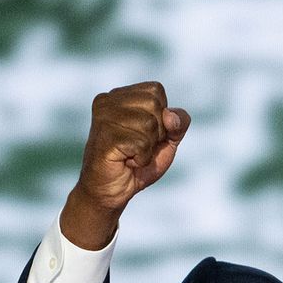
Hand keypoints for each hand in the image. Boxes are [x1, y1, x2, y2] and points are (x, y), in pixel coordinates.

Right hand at [61, 81, 190, 248]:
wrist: (112, 192)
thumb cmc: (138, 162)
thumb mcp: (167, 139)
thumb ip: (179, 122)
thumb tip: (170, 116)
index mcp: (120, 95)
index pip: (156, 91)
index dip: (161, 117)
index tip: (144, 134)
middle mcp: (108, 100)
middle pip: (155, 105)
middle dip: (156, 133)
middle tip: (137, 147)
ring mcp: (103, 117)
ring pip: (149, 125)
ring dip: (147, 147)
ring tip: (130, 155)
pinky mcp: (104, 136)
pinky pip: (141, 143)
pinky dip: (141, 158)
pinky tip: (126, 161)